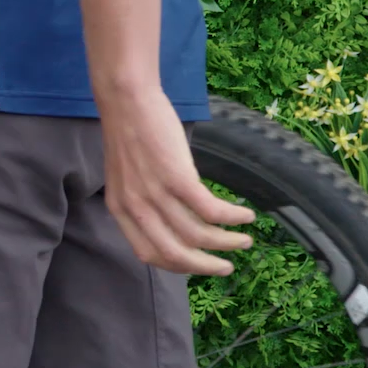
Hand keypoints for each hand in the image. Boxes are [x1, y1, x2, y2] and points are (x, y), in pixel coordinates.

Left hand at [99, 87, 255, 274]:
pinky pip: (211, 211)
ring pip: (198, 236)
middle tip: (227, 267)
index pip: (149, 254)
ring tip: (244, 240)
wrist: (127, 100)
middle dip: (206, 267)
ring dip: (226, 242)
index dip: (177, 265)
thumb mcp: (126, 177)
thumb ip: (142, 202)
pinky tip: (246, 215)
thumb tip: (172, 221)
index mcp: (121, 210)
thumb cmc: (130, 134)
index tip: (198, 264)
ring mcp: (156, 194)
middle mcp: (136, 208)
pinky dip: (232, 217)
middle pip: (175, 254)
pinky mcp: (177, 177)